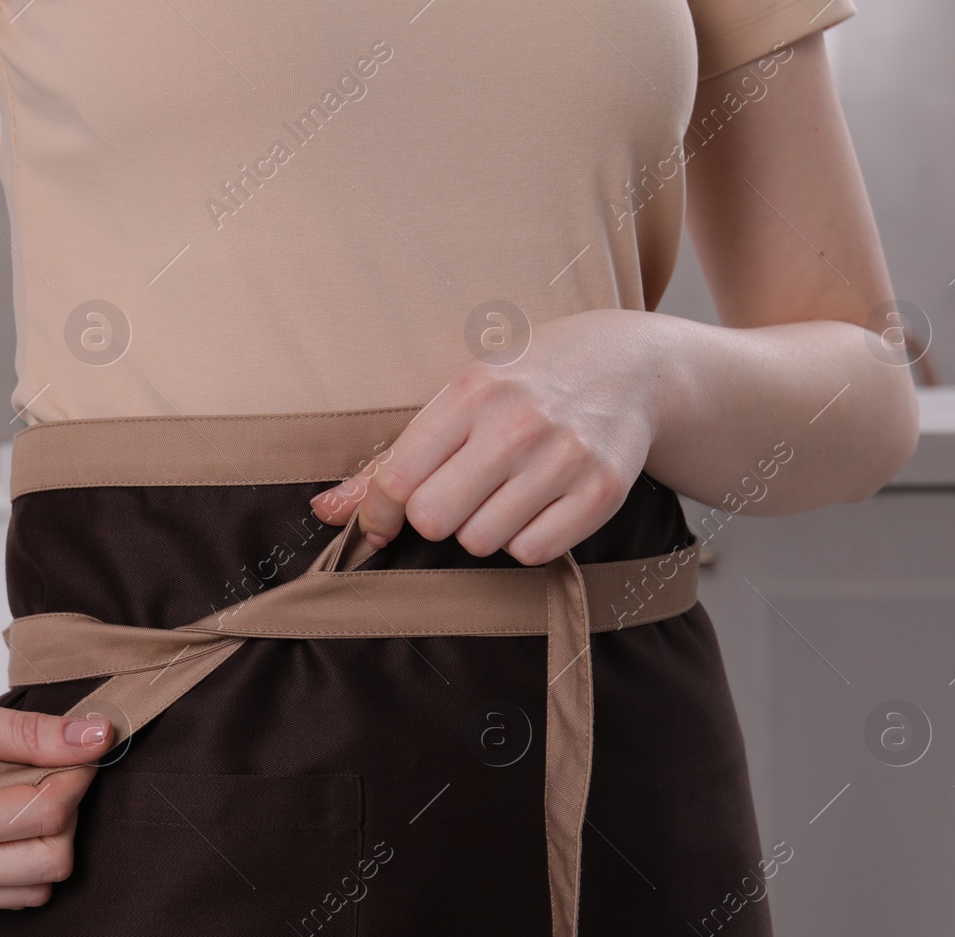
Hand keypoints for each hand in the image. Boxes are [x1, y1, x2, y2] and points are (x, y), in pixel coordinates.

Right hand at [0, 663, 113, 908]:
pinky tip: (8, 812)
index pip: (44, 818)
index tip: (82, 743)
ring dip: (47, 840)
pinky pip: (1, 894)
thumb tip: (99, 738)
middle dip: (68, 811)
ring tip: (28, 786)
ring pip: (32, 889)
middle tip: (58, 764)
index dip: (78, 776)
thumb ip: (30, 733)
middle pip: (49, 864)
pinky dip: (22, 859)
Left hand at [311, 309, 669, 564]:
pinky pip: (534, 551)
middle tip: (459, 496)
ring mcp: (562, 458)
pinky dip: (527, 541)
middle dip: (438, 519)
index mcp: (470, 393)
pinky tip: (538, 506)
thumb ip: (391, 460)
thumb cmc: (528, 383)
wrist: (629, 366)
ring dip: (484, 530)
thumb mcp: (460, 398)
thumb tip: (325, 510)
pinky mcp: (601, 490)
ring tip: (504, 495)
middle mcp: (516, 423)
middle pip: (436, 519)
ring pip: (483, 542)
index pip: (398, 480)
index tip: (386, 518)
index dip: (380, 511)